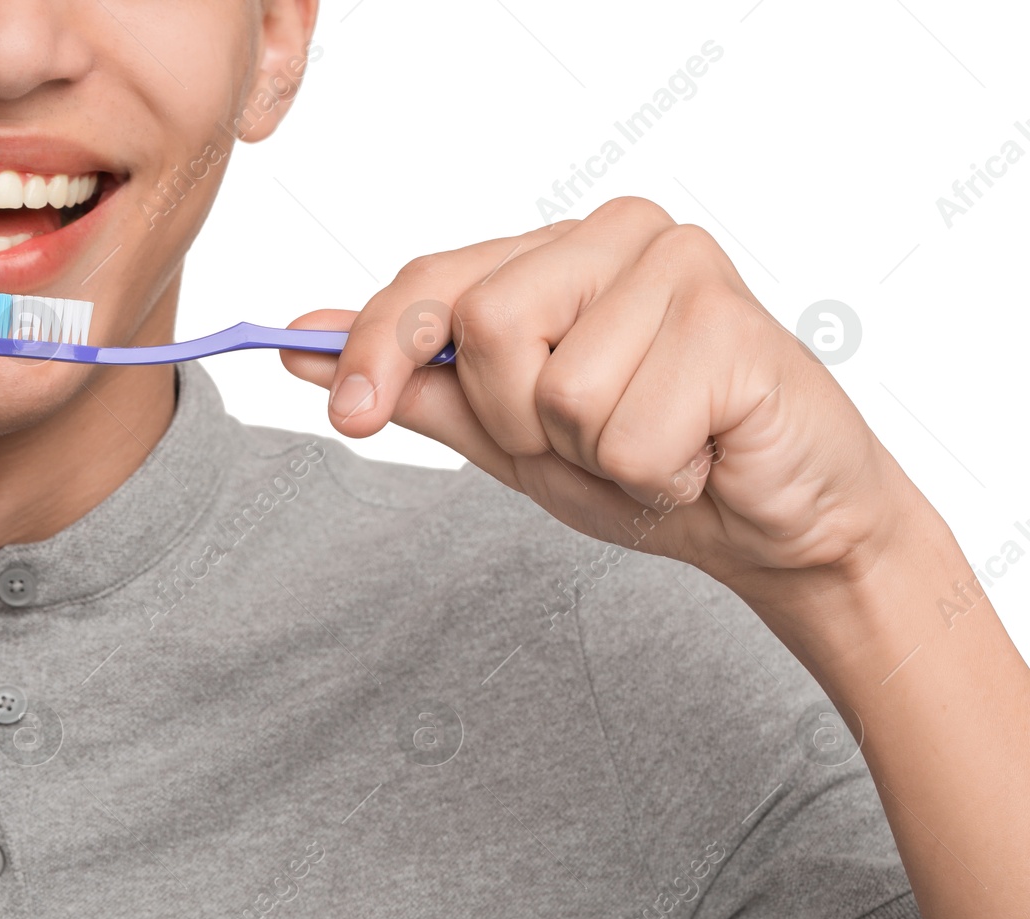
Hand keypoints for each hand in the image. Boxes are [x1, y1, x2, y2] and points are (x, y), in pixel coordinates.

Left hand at [279, 197, 917, 587]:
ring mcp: (680, 266)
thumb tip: (303, 345)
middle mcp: (617, 235)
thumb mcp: (511, 439)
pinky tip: (699, 454)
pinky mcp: (732, 321)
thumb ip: (419, 388)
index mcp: (556, 252)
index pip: (432, 279)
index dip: (375, 348)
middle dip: (517, 419)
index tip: (346, 412)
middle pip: (484, 324)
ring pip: (555, 385)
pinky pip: (626, 430)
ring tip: (652, 444)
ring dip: (592, 452)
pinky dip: (652, 475)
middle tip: (586, 439)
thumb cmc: (650, 466)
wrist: (774, 524)